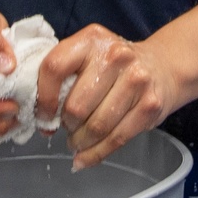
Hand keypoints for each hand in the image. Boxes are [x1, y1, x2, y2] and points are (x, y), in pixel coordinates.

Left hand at [36, 24, 178, 169]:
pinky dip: (96, 154)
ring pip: (96, 125)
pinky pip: (116, 139)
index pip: (54, 68)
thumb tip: (38, 111)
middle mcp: (115, 56)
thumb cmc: (114, 65)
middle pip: (76, 105)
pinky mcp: (150, 105)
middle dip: (65, 124)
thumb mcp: (87, 53)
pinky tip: (85, 158)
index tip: (42, 115)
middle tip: (65, 128)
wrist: (159, 66)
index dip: (43, 98)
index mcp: (91, 39)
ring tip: (75, 142)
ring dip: (80, 141)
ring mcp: (135, 80)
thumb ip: (63, 72)